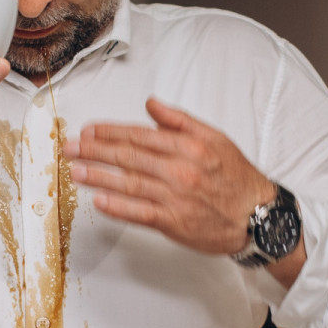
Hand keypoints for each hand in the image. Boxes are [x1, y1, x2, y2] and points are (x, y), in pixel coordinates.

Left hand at [64, 98, 274, 256]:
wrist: (258, 216)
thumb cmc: (236, 177)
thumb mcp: (215, 138)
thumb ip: (180, 120)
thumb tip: (151, 104)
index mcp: (188, 146)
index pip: (140, 135)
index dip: (110, 132)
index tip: (89, 130)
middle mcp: (180, 170)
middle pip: (129, 158)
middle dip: (94, 151)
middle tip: (70, 147)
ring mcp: (176, 198)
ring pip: (129, 184)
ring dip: (98, 176)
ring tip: (75, 170)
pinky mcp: (174, 223)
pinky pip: (140, 213)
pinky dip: (118, 207)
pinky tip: (99, 200)